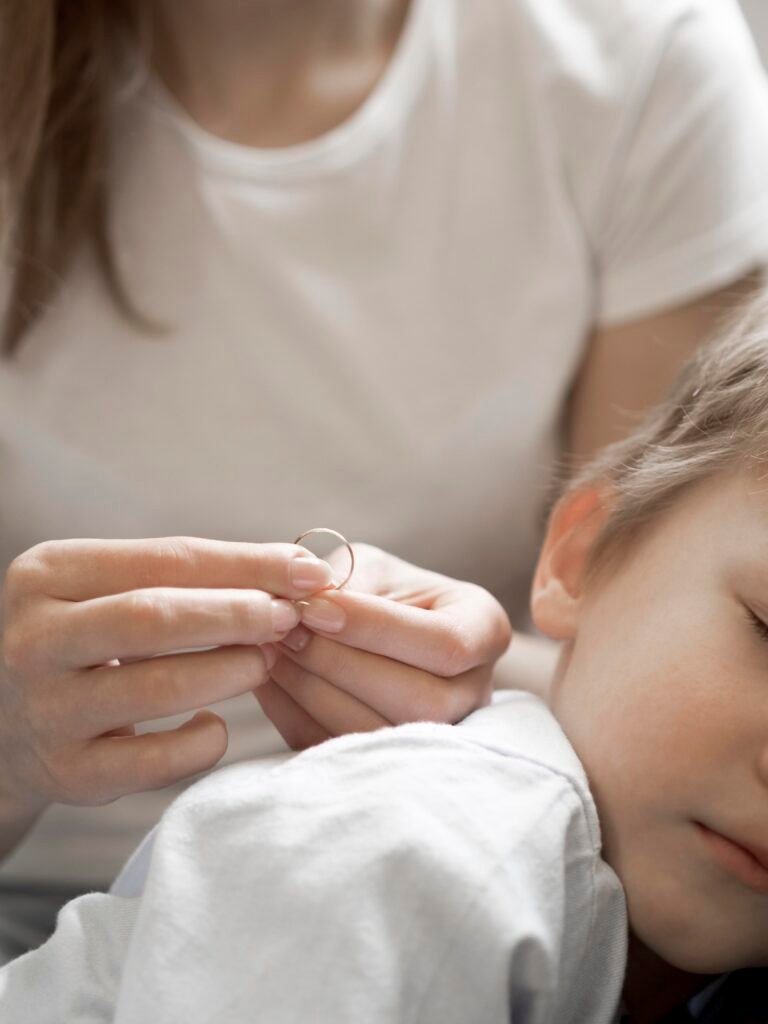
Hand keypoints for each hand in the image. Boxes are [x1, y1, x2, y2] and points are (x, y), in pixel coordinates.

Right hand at [0, 537, 334, 815]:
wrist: (10, 725)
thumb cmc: (90, 642)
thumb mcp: (115, 591)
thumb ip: (192, 578)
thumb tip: (299, 572)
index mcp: (48, 575)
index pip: (165, 558)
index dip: (247, 565)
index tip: (309, 573)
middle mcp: (34, 639)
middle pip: (154, 617)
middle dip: (239, 615)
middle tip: (291, 618)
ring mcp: (46, 710)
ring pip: (157, 688)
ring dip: (232, 671)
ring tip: (266, 660)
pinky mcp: (68, 773)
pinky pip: (155, 761)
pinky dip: (203, 741)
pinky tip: (216, 725)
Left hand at [256, 544, 511, 748]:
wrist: (373, 628)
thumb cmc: (377, 589)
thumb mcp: (372, 568)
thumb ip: (346, 582)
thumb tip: (306, 605)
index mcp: (484, 629)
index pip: (444, 643)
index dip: (376, 629)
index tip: (314, 608)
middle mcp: (475, 690)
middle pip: (420, 700)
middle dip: (342, 665)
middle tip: (284, 631)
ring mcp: (439, 735)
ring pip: (380, 734)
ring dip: (313, 691)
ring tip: (271, 651)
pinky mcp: (389, 762)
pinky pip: (342, 751)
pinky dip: (296, 715)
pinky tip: (270, 680)